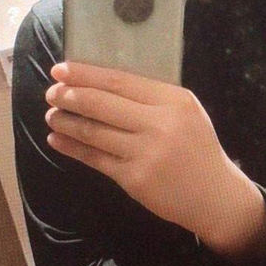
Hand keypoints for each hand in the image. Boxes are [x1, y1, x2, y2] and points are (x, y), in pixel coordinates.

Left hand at [45, 61, 265, 259]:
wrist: (214, 195)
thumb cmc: (197, 147)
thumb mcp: (185, 112)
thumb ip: (152, 97)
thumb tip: (101, 82)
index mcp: (173, 100)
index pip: (120, 81)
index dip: (86, 74)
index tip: (61, 70)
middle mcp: (159, 124)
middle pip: (102, 104)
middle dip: (70, 95)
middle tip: (51, 92)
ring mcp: (145, 153)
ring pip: (94, 132)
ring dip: (67, 121)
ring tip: (51, 114)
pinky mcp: (134, 178)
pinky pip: (95, 158)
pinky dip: (72, 148)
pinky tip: (57, 139)